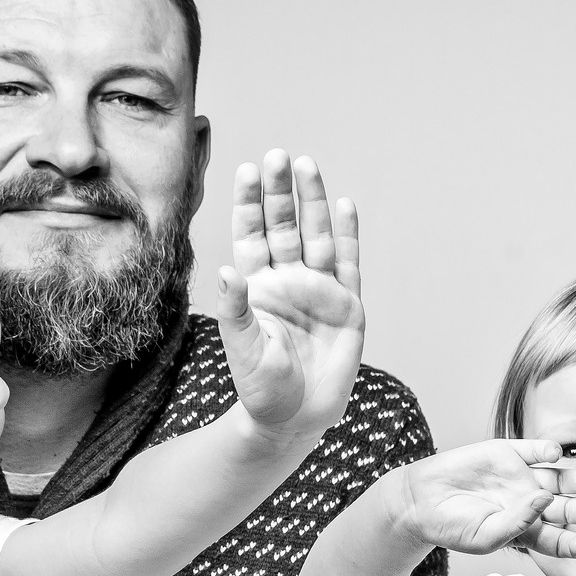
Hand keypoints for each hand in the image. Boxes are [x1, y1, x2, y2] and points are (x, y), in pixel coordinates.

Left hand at [216, 150, 364, 444]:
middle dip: (280, 192)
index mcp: (257, 286)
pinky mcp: (347, 305)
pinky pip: (348, 263)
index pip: (251, 235)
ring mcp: (319, 289)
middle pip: (284, 226)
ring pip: (316, 236)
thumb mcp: (242, 349)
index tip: (247, 170)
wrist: (296, 418)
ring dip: (312, 203)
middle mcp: (287, 280)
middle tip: (279, 156)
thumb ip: (236, 310)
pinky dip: (347, 234)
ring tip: (308, 166)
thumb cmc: (261, 386)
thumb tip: (227, 271)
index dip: (249, 203)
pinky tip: (344, 205)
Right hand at [388, 441, 575, 558]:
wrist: (422, 499)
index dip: (570, 543)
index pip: (555, 538)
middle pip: (564, 507)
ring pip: (558, 477)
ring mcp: (520, 477)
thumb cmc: (453, 527)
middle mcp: (529, 503)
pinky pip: (534, 450)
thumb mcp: (486, 536)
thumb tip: (545, 500)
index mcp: (526, 530)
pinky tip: (555, 455)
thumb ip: (518, 524)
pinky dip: (546, 450)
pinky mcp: (508, 453)